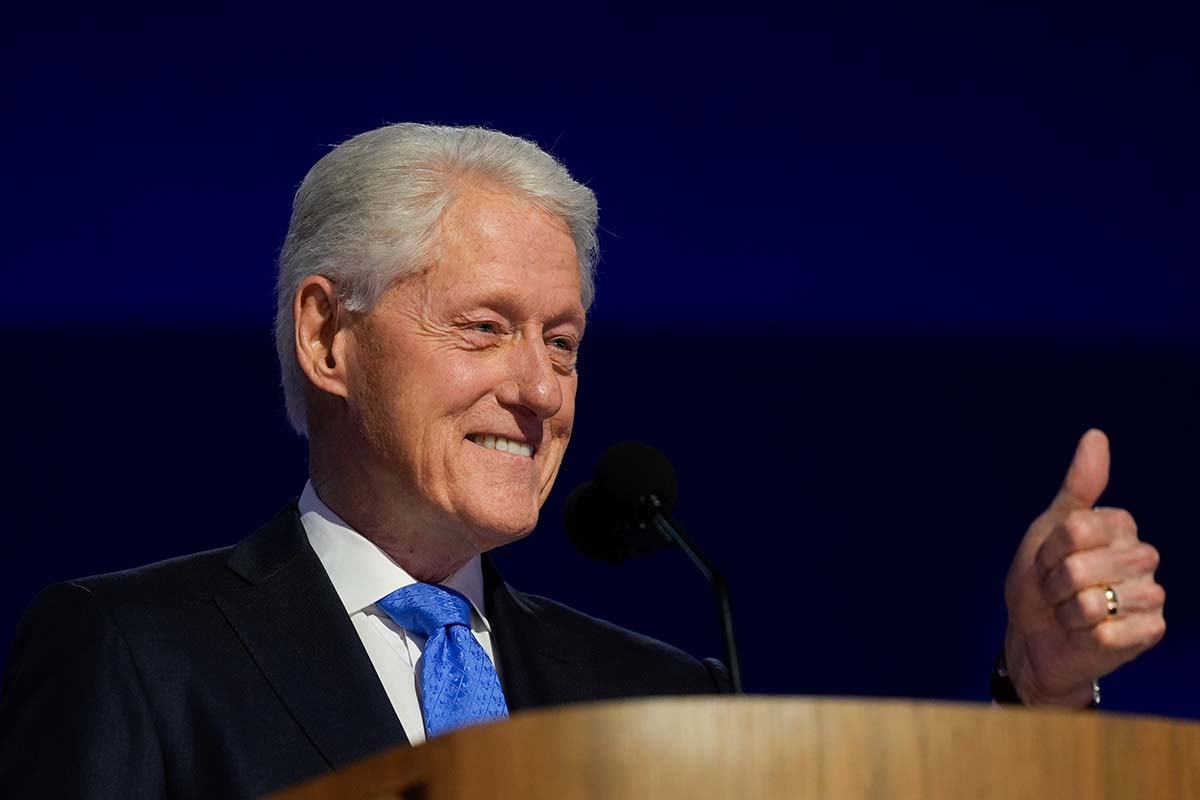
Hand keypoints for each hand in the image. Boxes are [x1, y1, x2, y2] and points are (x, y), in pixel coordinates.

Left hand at [1003, 429, 1165, 706]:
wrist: (1033, 635)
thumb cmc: (1040, 581)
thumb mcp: (1049, 529)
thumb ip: (1078, 486)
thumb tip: (1096, 435)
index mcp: (1121, 526)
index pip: (1075, 528)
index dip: (1049, 549)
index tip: (1047, 559)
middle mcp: (1144, 557)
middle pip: (1080, 564)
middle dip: (1054, 582)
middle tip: (1057, 590)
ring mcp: (1150, 596)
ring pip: (1090, 600)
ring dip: (1065, 611)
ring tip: (1069, 613)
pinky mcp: (1149, 633)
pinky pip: (1104, 631)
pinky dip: (1081, 636)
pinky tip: (1084, 635)